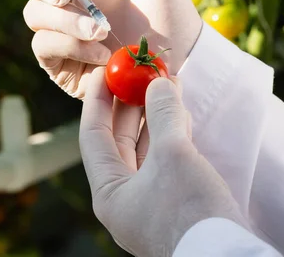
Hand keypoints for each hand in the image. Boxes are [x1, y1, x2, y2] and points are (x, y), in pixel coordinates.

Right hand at [0, 0, 201, 98]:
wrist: (180, 61)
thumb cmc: (168, 14)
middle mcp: (70, 1)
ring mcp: (61, 32)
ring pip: (35, 15)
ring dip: (67, 21)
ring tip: (102, 32)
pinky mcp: (59, 62)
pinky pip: (44, 45)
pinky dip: (71, 46)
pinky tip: (101, 53)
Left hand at [80, 68, 248, 256]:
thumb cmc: (191, 211)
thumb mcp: (173, 155)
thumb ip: (163, 114)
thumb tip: (158, 83)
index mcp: (109, 193)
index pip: (93, 136)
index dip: (97, 101)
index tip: (104, 73)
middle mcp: (123, 199)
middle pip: (119, 141)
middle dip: (129, 106)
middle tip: (136, 75)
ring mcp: (149, 203)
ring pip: (145, 150)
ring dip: (154, 118)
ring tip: (163, 86)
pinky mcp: (174, 203)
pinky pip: (164, 161)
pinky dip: (170, 135)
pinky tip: (179, 115)